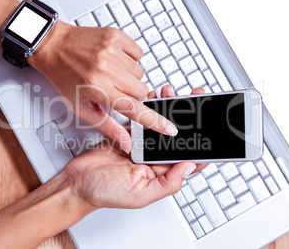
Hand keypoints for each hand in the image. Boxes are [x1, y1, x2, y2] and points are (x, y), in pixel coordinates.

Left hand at [28, 22, 177, 152]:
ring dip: (129, 75)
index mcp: (99, 88)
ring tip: (110, 71)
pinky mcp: (116, 35)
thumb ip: (108, 126)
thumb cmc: (65, 77)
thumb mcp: (82, 107)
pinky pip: (138, 53)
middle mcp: (107, 68)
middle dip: (132, 93)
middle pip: (142, 90)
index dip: (155, 121)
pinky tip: (113, 59)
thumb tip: (127, 143)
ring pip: (141, 72)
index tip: (171, 128)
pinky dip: (129, 58)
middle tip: (115, 89)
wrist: (54, 46)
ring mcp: (112, 50)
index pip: (134, 109)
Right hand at [63, 85, 208, 209]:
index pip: (189, 159)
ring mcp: (142, 148)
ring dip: (169, 110)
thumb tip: (190, 167)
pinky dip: (150, 110)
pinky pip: (144, 121)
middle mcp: (154, 161)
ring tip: (174, 95)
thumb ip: (167, 183)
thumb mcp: (139, 194)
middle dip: (188, 119)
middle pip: (178, 138)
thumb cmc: (103, 193)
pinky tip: (156, 99)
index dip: (203, 144)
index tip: (212, 127)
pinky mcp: (129, 137)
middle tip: (196, 100)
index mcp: (162, 175)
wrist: (76, 182)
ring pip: (162, 127)